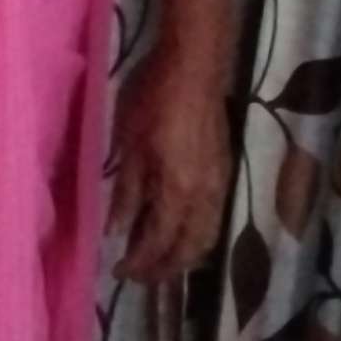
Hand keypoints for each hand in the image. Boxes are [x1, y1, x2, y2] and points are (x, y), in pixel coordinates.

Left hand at [109, 49, 232, 282]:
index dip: (139, 263)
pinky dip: (196, 236)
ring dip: (184, 256)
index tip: (118, 272)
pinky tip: (179, 231)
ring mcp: (219, 183)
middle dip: (165, 270)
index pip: (159, 243)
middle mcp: (205, 196)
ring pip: (206, 237)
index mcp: (178, 191)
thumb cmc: (153, 99)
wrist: (195, 64)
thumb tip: (116, 232)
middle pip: (189, 249)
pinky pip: (214, 219)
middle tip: (139, 276)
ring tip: (159, 261)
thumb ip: (127, 192)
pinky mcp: (224, 171)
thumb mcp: (129, 145)